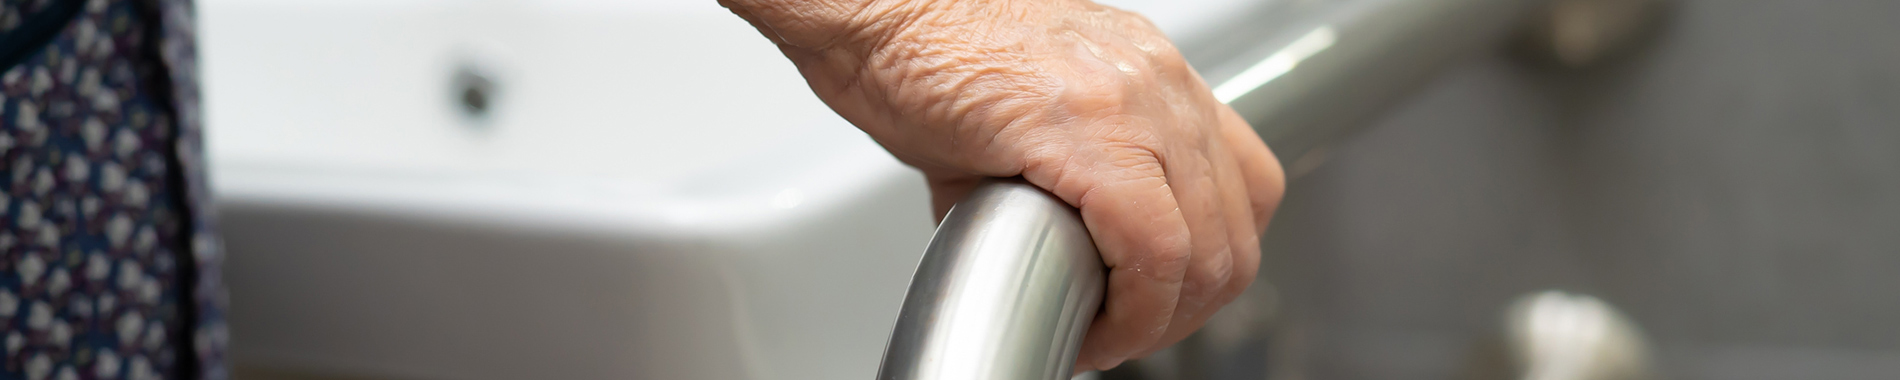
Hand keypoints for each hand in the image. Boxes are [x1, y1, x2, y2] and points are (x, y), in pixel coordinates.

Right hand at [721, 0, 1285, 370]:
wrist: (876, 15)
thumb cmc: (925, 54)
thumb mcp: (1026, 117)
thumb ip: (1064, 179)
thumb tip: (1054, 255)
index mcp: (1153, 76)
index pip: (1244, 186)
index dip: (1211, 264)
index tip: (1160, 304)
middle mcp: (1160, 82)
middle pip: (1237, 230)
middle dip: (1187, 308)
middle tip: (1126, 333)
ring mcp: (1135, 100)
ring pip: (1207, 249)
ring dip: (1161, 319)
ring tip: (1109, 335)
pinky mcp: (1090, 129)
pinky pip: (1154, 249)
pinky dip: (1133, 310)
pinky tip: (1092, 326)